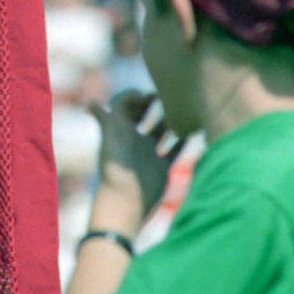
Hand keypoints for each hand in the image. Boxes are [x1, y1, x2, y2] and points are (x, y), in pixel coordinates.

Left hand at [86, 92, 183, 232]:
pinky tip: (193, 132)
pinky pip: (174, 151)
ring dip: (171, 121)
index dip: (136, 97)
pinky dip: (183, 141)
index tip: (150, 95)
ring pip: (161, 131)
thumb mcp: (112, 131)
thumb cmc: (117, 164)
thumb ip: (110, 113)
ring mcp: (148, 153)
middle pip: (144, 116)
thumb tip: (101, 101)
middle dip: (156, 105)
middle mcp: (133, 140)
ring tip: (184, 111)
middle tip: (170, 98)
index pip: (126, 105)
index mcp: (120, 130)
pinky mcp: (161, 168)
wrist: (126, 198)